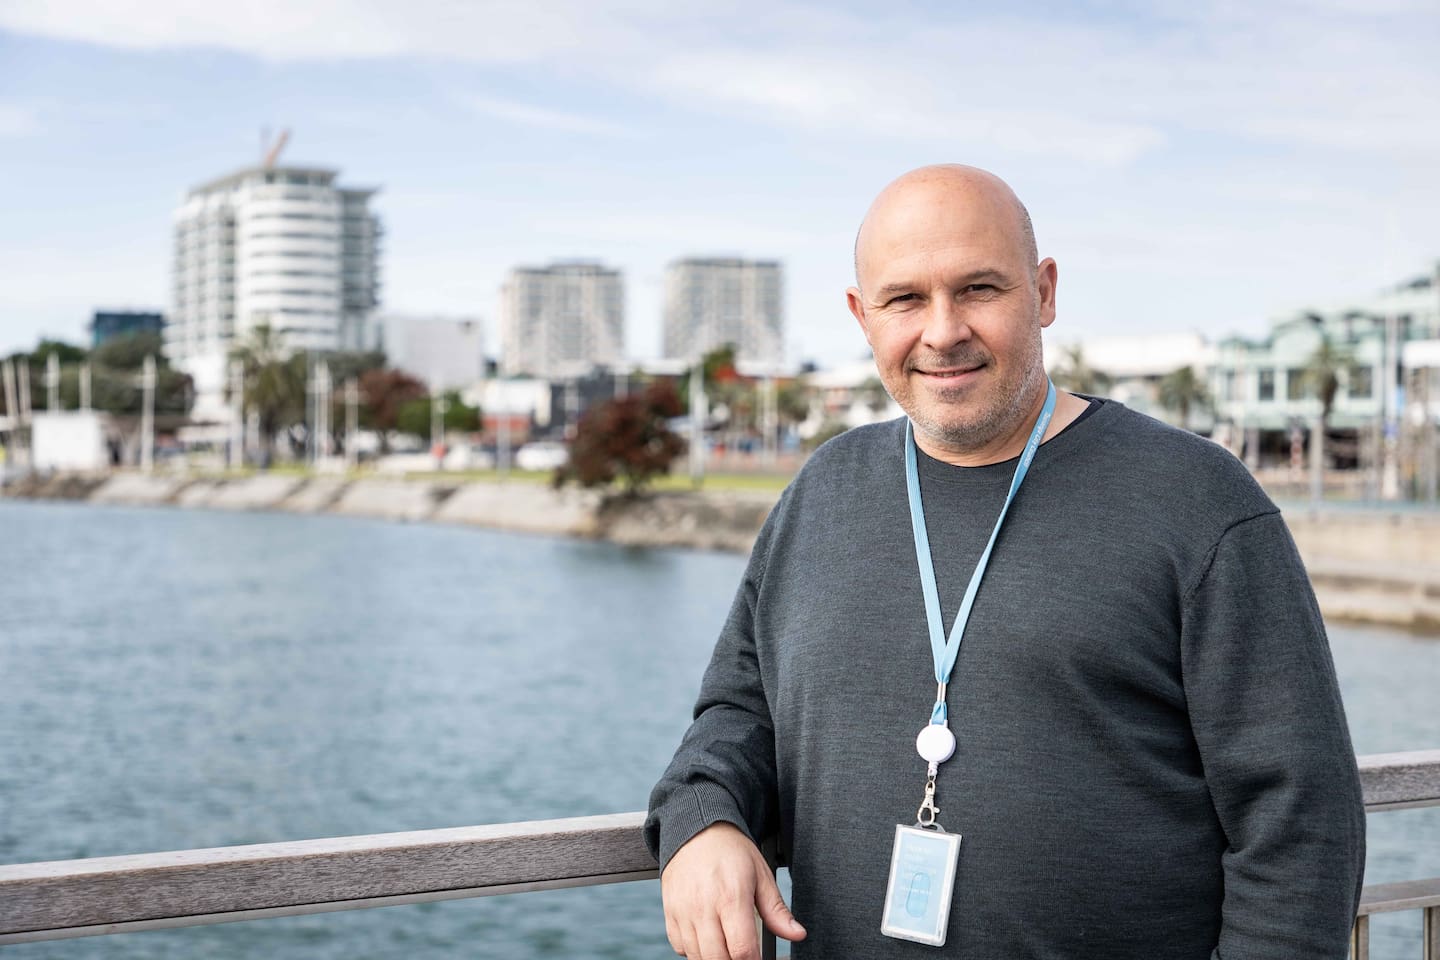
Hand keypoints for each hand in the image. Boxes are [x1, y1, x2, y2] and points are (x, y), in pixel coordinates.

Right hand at [661, 822, 806, 959]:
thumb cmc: (731, 851)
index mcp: (731, 896)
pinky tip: (707, 937)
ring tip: (727, 944)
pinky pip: (680, 947)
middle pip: (718, 959)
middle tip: (743, 951)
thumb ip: (777, 910)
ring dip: (715, 958)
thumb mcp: (761, 874)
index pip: (742, 949)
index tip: (757, 958)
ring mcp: (683, 910)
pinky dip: (694, 951)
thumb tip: (798, 934)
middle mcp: (703, 906)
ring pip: (698, 957)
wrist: (695, 830)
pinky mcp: (670, 912)